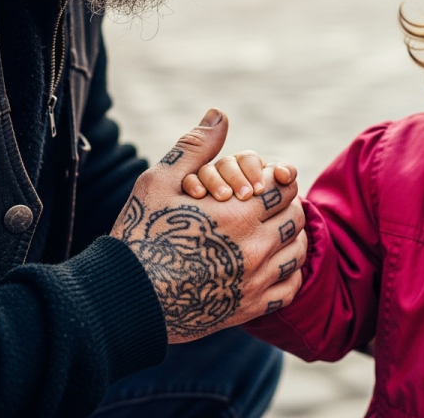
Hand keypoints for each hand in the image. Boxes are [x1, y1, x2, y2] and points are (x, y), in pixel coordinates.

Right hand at [110, 109, 305, 343]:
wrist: (125, 299)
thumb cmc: (139, 233)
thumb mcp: (160, 181)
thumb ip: (195, 147)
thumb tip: (219, 114)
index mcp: (238, 214)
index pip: (284, 187)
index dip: (276, 178)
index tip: (261, 181)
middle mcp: (254, 248)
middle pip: (295, 217)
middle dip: (284, 204)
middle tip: (266, 202)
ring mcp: (254, 281)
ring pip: (297, 252)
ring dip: (290, 236)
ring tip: (271, 229)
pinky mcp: (249, 308)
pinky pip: (289, 289)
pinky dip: (288, 272)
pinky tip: (270, 262)